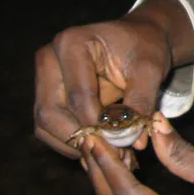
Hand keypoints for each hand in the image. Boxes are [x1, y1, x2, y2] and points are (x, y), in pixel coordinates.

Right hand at [33, 13, 172, 158]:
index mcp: (72, 43)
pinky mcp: (45, 95)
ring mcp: (43, 78)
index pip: (78, 95)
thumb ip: (142, 101)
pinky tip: (99, 148)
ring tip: (110, 153)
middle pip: (51, 113)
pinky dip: (71, 143)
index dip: (97, 125)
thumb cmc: (144, 48)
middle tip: (113, 154)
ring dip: (75, 145)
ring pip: (45, 125)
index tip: (121, 144)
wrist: (137, 40)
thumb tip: (134, 140)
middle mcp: (49, 59)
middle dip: (82, 138)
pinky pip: (48, 129)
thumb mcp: (150, 69)